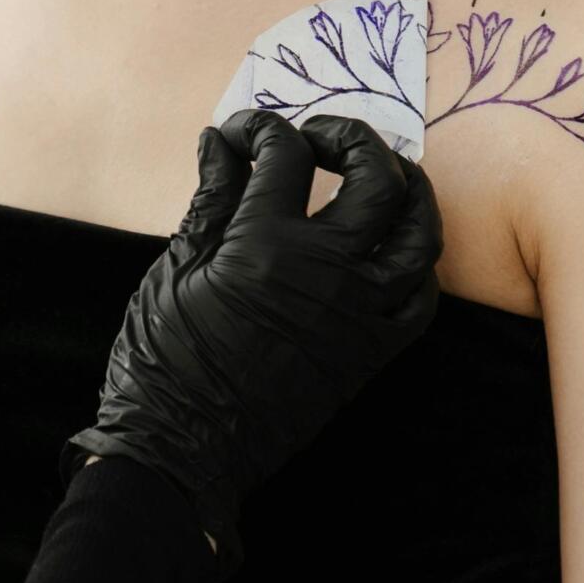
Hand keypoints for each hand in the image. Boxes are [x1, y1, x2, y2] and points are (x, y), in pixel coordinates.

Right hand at [64, 109, 445, 571]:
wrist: (182, 452)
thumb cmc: (164, 362)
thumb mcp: (174, 268)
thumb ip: (209, 198)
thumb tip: (220, 142)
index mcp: (264, 243)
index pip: (284, 153)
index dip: (261, 129)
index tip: (242, 134)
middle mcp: (325, 270)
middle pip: (376, 177)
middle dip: (353, 138)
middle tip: (320, 137)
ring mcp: (358, 313)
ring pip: (418, 232)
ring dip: (407, 191)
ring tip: (377, 176)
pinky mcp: (371, 354)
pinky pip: (420, 297)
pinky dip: (413, 262)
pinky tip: (385, 249)